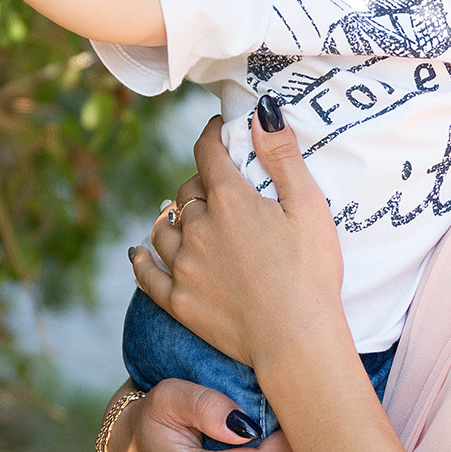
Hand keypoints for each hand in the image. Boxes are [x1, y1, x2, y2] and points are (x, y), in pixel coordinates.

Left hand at [131, 107, 346, 371]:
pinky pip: (147, 274)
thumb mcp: (308, 205)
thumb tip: (261, 111)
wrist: (296, 340)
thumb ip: (282, 155)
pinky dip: (141, 260)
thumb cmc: (311, 272)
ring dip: (174, 217)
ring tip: (184, 216)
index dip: (212, 134)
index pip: (208, 152)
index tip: (217, 128)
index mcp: (229, 200)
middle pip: (186, 191)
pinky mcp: (179, 301)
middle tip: (219, 185)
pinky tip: (139, 253)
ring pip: (164, 228)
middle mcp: (197, 228)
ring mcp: (184, 266)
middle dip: (201, 181)